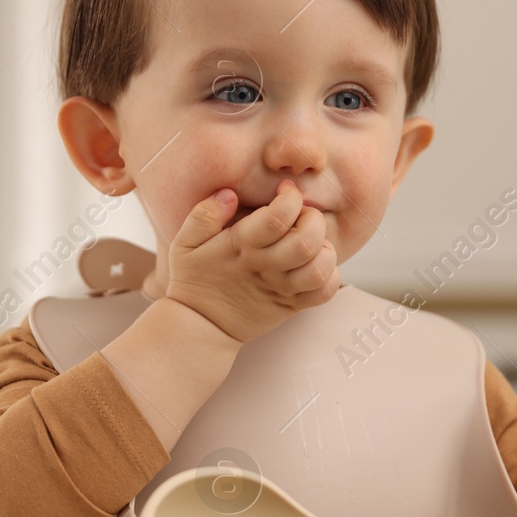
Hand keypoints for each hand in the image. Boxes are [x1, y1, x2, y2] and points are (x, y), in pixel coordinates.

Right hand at [163, 178, 341, 343]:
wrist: (200, 325)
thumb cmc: (194, 278)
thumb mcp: (185, 242)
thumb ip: (204, 215)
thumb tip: (229, 194)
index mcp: (241, 246)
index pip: (278, 217)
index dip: (290, 197)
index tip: (285, 190)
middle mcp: (266, 267)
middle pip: (307, 241)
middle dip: (313, 219)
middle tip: (302, 215)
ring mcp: (282, 289)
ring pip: (320, 268)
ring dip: (325, 248)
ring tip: (312, 241)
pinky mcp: (292, 306)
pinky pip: (324, 293)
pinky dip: (331, 276)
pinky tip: (317, 264)